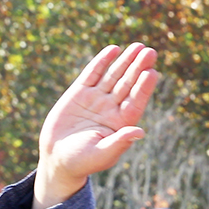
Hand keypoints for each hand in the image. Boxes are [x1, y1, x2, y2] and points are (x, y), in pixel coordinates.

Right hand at [36, 44, 158, 208]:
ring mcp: (96, 99)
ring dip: (125, 61)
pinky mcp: (79, 93)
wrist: (56, 157)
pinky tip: (113, 50)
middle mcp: (111, 108)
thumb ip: (120, 142)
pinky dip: (102, 62)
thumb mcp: (102, 154)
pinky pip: (93, 73)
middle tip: (150, 52)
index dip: (144, 87)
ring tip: (138, 46)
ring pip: (113, 75)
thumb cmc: (82, 162)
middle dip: (138, 68)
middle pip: (127, 84)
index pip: (136, 101)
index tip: (152, 72)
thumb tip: (140, 132)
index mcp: (120, 123)